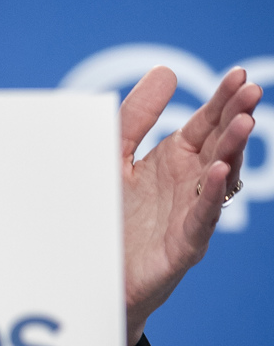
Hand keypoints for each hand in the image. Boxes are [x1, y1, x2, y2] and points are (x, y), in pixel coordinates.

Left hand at [121, 65, 261, 345]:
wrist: (94, 275)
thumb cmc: (111, 215)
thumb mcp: (116, 156)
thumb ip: (136, 117)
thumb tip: (166, 70)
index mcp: (176, 158)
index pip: (206, 123)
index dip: (223, 100)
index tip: (239, 74)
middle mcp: (189, 182)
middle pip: (220, 145)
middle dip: (236, 118)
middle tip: (252, 92)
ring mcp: (191, 213)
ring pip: (219, 178)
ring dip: (232, 151)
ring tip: (244, 123)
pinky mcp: (184, 245)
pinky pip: (202, 217)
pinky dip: (211, 195)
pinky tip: (217, 172)